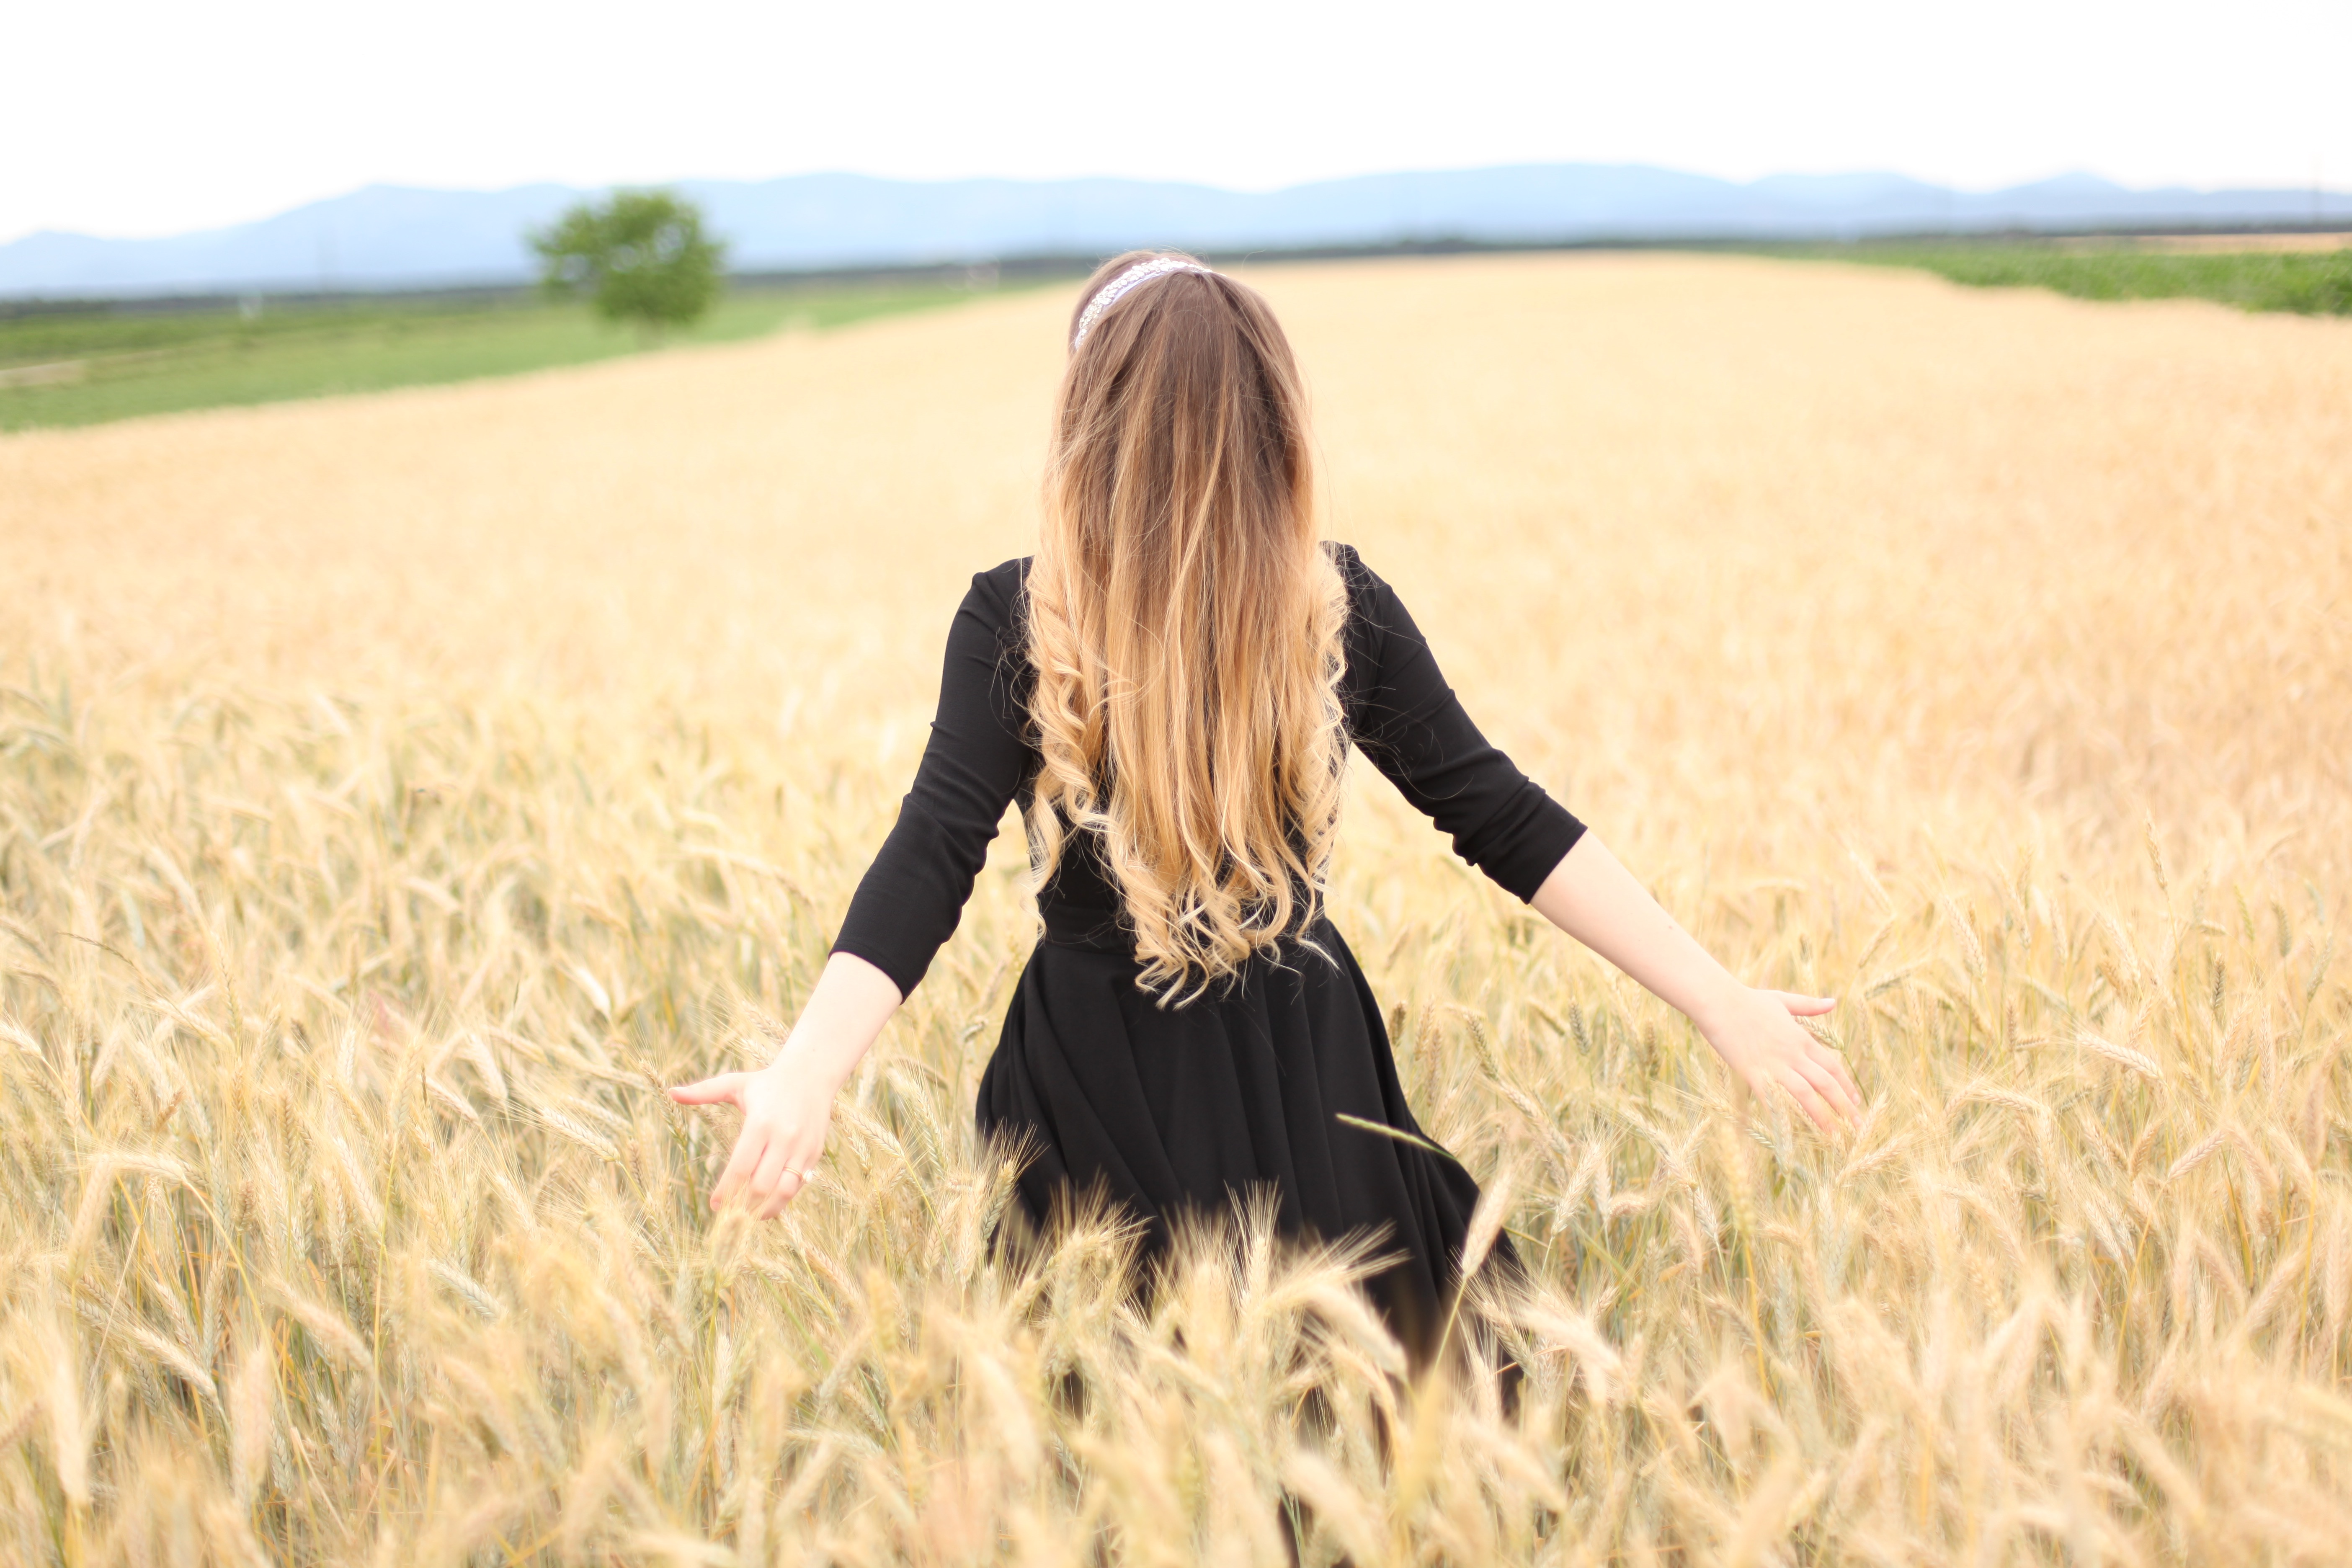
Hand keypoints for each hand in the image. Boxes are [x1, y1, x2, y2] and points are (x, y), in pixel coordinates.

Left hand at [668, 1060, 834, 1217]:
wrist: (812, 1075)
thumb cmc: (767, 1082)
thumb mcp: (735, 1083)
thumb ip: (703, 1091)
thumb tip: (671, 1093)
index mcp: (761, 1123)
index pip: (741, 1167)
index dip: (726, 1191)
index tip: (714, 1205)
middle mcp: (784, 1138)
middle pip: (762, 1185)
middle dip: (743, 1205)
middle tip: (729, 1214)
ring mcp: (802, 1148)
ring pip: (784, 1191)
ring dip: (765, 1208)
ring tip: (748, 1214)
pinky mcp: (814, 1154)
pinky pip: (798, 1186)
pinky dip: (782, 1200)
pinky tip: (766, 1204)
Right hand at [1693, 988, 1860, 1132]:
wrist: (1718, 1002)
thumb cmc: (1748, 1000)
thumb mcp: (1783, 1000)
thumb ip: (1809, 1005)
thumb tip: (1833, 1002)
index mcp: (1802, 1039)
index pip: (1832, 1067)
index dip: (1847, 1086)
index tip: (1856, 1101)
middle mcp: (1793, 1054)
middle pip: (1826, 1084)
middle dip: (1844, 1106)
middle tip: (1858, 1126)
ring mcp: (1774, 1065)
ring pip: (1806, 1094)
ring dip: (1822, 1116)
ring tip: (1834, 1135)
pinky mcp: (1753, 1073)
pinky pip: (1773, 1098)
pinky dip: (1783, 1115)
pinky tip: (1792, 1132)